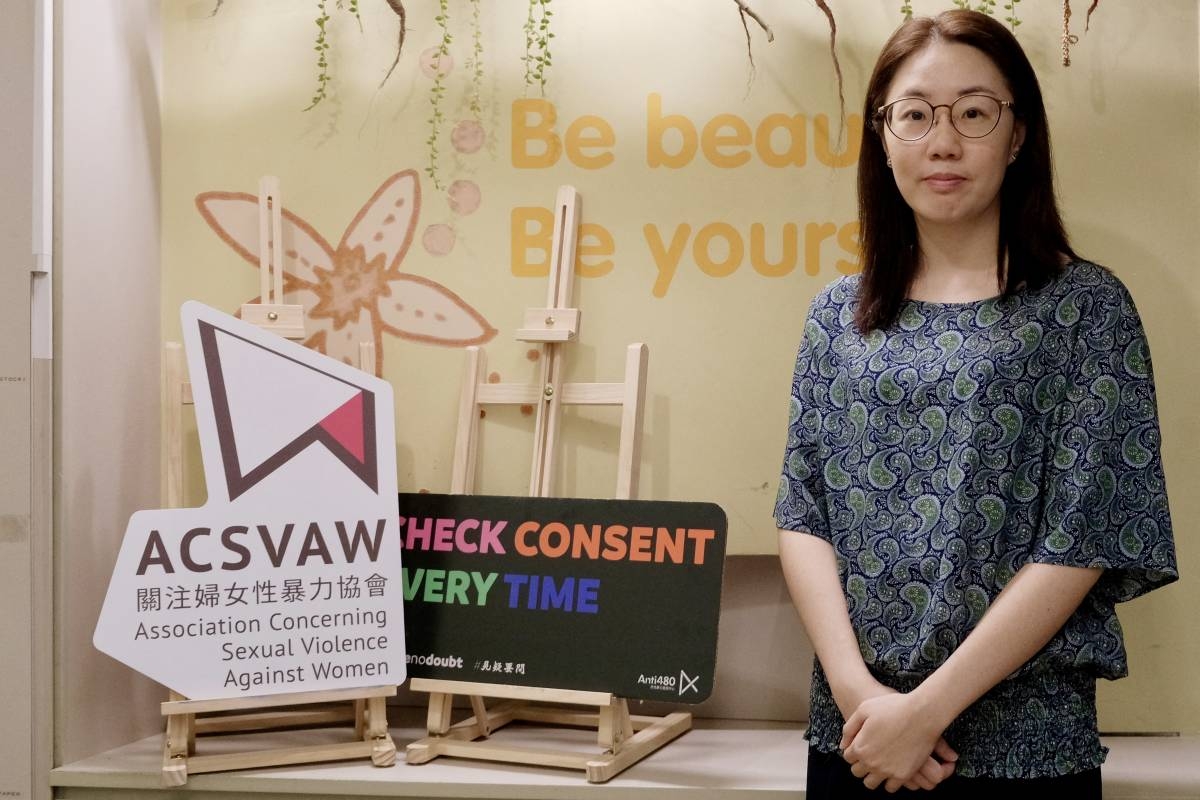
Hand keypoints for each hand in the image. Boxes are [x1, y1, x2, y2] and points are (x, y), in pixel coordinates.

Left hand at [840, 692, 956, 791]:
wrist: (921, 714)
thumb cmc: (893, 708)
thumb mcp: (864, 709)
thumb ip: (849, 728)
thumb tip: (843, 745)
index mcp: (860, 747)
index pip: (848, 757)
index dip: (852, 751)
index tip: (860, 746)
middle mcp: (871, 762)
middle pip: (857, 772)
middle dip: (860, 764)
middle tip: (869, 755)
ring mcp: (887, 771)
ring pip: (871, 783)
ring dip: (872, 775)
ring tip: (879, 765)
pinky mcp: (904, 775)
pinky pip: (891, 787)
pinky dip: (889, 781)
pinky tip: (892, 770)